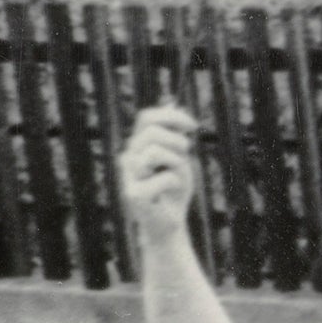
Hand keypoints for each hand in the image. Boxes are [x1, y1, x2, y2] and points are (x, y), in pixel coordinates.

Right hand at [121, 102, 205, 241]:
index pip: (147, 117)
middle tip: (184, 157)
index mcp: (137, 145)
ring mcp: (128, 176)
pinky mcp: (134, 195)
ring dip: (177, 162)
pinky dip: (176, 182)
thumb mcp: (178, 155)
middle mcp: (128, 157)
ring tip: (176, 176)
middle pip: (152, 131)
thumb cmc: (173, 188)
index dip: (173, 116)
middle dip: (178, 142)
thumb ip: (174, 131)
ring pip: (155, 151)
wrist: (168, 222)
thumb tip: (171, 100)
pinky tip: (169, 192)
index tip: (193, 127)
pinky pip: (165, 177)